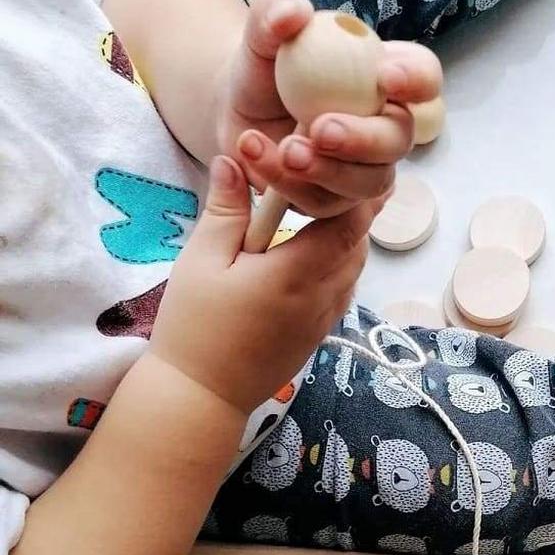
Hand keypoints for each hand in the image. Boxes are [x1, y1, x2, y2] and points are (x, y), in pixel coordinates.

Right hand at [150, 156, 383, 413]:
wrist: (203, 396)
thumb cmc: (196, 328)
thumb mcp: (201, 261)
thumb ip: (226, 209)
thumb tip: (235, 158)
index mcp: (299, 273)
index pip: (350, 222)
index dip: (351, 190)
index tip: (337, 166)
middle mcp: (325, 296)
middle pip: (358, 243)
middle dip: (348, 210)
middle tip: (325, 181)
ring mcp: (326, 318)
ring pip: (354, 267)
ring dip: (343, 238)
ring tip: (315, 212)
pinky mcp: (320, 334)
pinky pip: (343, 289)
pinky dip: (337, 265)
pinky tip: (308, 254)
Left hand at [216, 0, 441, 218]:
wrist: (238, 110)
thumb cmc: (265, 68)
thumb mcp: (261, 34)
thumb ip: (272, 13)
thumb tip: (294, 13)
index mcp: (385, 79)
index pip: (424, 77)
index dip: (416, 80)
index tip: (386, 76)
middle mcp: (384, 128)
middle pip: (399, 141)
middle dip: (365, 140)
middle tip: (322, 130)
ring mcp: (364, 170)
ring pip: (367, 183)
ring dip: (328, 171)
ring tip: (286, 150)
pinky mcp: (334, 200)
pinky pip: (323, 203)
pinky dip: (288, 183)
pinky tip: (256, 153)